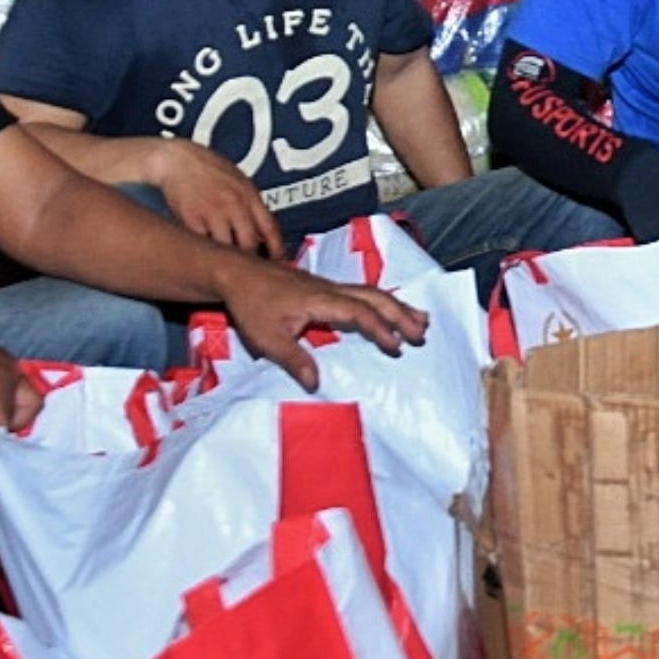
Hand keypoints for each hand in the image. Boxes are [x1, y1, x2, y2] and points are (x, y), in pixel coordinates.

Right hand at [150, 136, 281, 259]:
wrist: (177, 160)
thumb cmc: (208, 169)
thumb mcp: (239, 181)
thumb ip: (251, 206)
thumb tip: (264, 232)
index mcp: (250, 196)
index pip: (271, 229)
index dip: (278, 251)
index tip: (279, 264)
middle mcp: (235, 205)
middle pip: (250, 244)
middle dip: (252, 260)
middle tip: (250, 271)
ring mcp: (213, 213)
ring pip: (227, 248)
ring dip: (228, 260)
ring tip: (227, 268)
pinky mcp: (191, 221)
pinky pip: (203, 245)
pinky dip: (207, 253)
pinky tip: (206, 258)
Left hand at [219, 260, 426, 386]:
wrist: (236, 273)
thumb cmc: (250, 304)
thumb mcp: (267, 338)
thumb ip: (294, 359)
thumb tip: (316, 384)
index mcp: (320, 300)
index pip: (359, 313)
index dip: (380, 329)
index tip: (396, 347)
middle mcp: (330, 289)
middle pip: (375, 297)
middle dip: (401, 314)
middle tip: (422, 333)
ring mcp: (329, 286)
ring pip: (371, 292)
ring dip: (396, 306)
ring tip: (420, 320)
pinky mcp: (324, 287)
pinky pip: (362, 292)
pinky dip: (382, 301)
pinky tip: (388, 309)